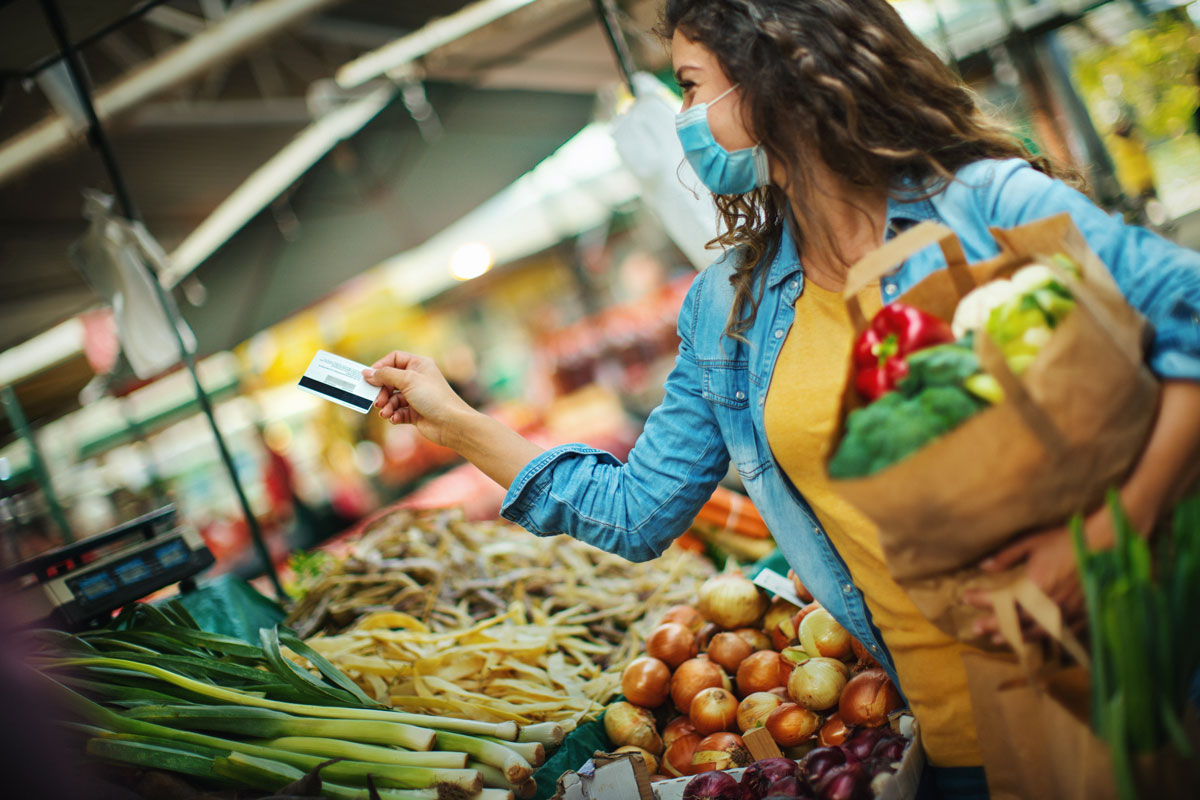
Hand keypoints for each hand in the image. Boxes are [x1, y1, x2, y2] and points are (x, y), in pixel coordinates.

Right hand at [362, 351, 475, 447]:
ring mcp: (416, 396)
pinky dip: (394, 415)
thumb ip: (385, 375)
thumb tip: (367, 373)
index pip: (394, 359)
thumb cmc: (434, 397)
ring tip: (386, 413)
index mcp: (419, 365)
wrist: (451, 423)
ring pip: (392, 398)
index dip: (380, 367)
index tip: (369, 377)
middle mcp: (417, 379)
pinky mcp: (415, 413)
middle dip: (382, 391)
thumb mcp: (407, 380)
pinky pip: (398, 412)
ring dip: (387, 406)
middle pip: (390, 380)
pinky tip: (395, 419)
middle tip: (378, 401)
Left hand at [964, 522, 1089, 645]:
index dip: (981, 599)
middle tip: (977, 628)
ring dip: (1015, 635)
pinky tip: (1032, 638)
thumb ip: (1007, 556)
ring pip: (1036, 631)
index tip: (966, 598)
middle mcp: (1050, 602)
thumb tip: (984, 566)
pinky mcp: (1080, 614)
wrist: (1103, 545)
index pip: (1002, 598)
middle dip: (994, 624)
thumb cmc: (1067, 540)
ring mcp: (1066, 611)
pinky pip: (1058, 632)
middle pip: (1016, 620)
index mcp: (1036, 584)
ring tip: (998, 639)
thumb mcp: (1032, 542)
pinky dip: (1041, 637)